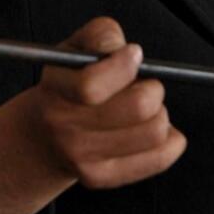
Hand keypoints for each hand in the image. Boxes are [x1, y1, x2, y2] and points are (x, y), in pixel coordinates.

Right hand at [0, 17, 186, 213]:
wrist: (42, 138)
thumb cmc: (67, 85)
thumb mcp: (72, 49)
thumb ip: (99, 35)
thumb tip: (123, 49)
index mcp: (55, 90)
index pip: (92, 86)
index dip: (123, 66)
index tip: (133, 54)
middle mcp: (65, 127)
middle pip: (137, 108)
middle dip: (152, 89)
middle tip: (145, 85)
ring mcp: (83, 158)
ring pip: (153, 132)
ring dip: (161, 113)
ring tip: (146, 108)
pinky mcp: (102, 177)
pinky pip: (158, 159)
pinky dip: (171, 141)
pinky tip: (158, 130)